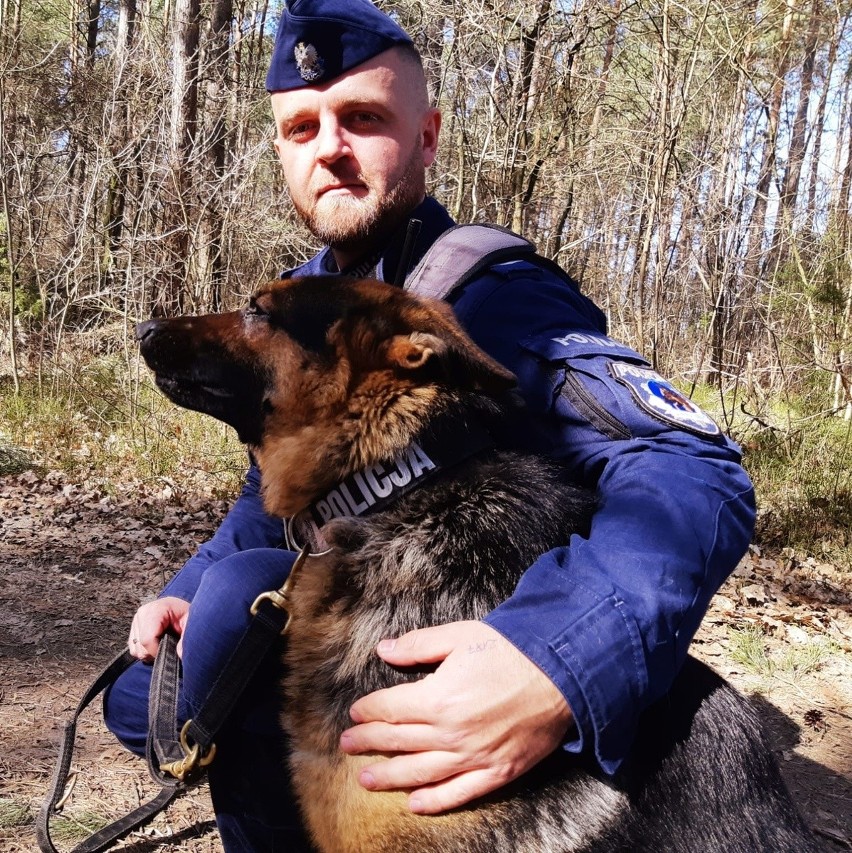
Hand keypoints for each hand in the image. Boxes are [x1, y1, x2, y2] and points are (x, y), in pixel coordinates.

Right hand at [128, 596, 189, 660]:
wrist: (181, 607)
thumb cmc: (186, 614)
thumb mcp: (191, 623)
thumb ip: (187, 637)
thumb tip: (180, 654)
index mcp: (155, 610)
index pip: (147, 640)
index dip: (157, 651)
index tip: (170, 652)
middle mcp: (142, 614)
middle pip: (140, 647)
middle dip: (155, 652)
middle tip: (169, 646)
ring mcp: (136, 620)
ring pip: (136, 650)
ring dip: (150, 652)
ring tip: (164, 644)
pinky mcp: (134, 628)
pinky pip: (134, 648)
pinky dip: (145, 650)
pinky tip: (157, 643)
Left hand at [339, 620, 572, 813]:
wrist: (562, 673)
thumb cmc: (510, 650)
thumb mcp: (460, 635)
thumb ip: (418, 645)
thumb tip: (383, 650)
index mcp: (437, 698)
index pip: (390, 708)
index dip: (368, 710)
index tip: (355, 713)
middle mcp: (450, 733)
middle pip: (398, 741)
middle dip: (369, 743)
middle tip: (348, 746)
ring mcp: (473, 756)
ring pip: (420, 773)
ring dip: (390, 777)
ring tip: (366, 780)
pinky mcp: (497, 771)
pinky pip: (459, 793)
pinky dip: (435, 801)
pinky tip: (415, 804)